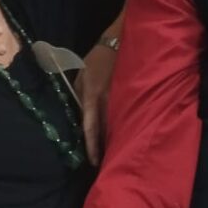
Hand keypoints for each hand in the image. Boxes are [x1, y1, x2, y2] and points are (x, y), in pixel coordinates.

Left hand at [76, 40, 118, 164]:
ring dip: (113, 139)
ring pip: (116, 124)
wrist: (118, 43)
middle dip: (104, 147)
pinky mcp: (129, 94)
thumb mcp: (81, 75)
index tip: (93, 161)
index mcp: (91, 95)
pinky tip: (123, 135)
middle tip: (103, 164)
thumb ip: (79, 95)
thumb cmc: (96, 59)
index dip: (91, 145)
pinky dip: (122, 126)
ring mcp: (119, 98)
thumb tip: (80, 113)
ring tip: (113, 155)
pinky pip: (124, 114)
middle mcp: (106, 100)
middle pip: (105, 130)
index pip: (90, 126)